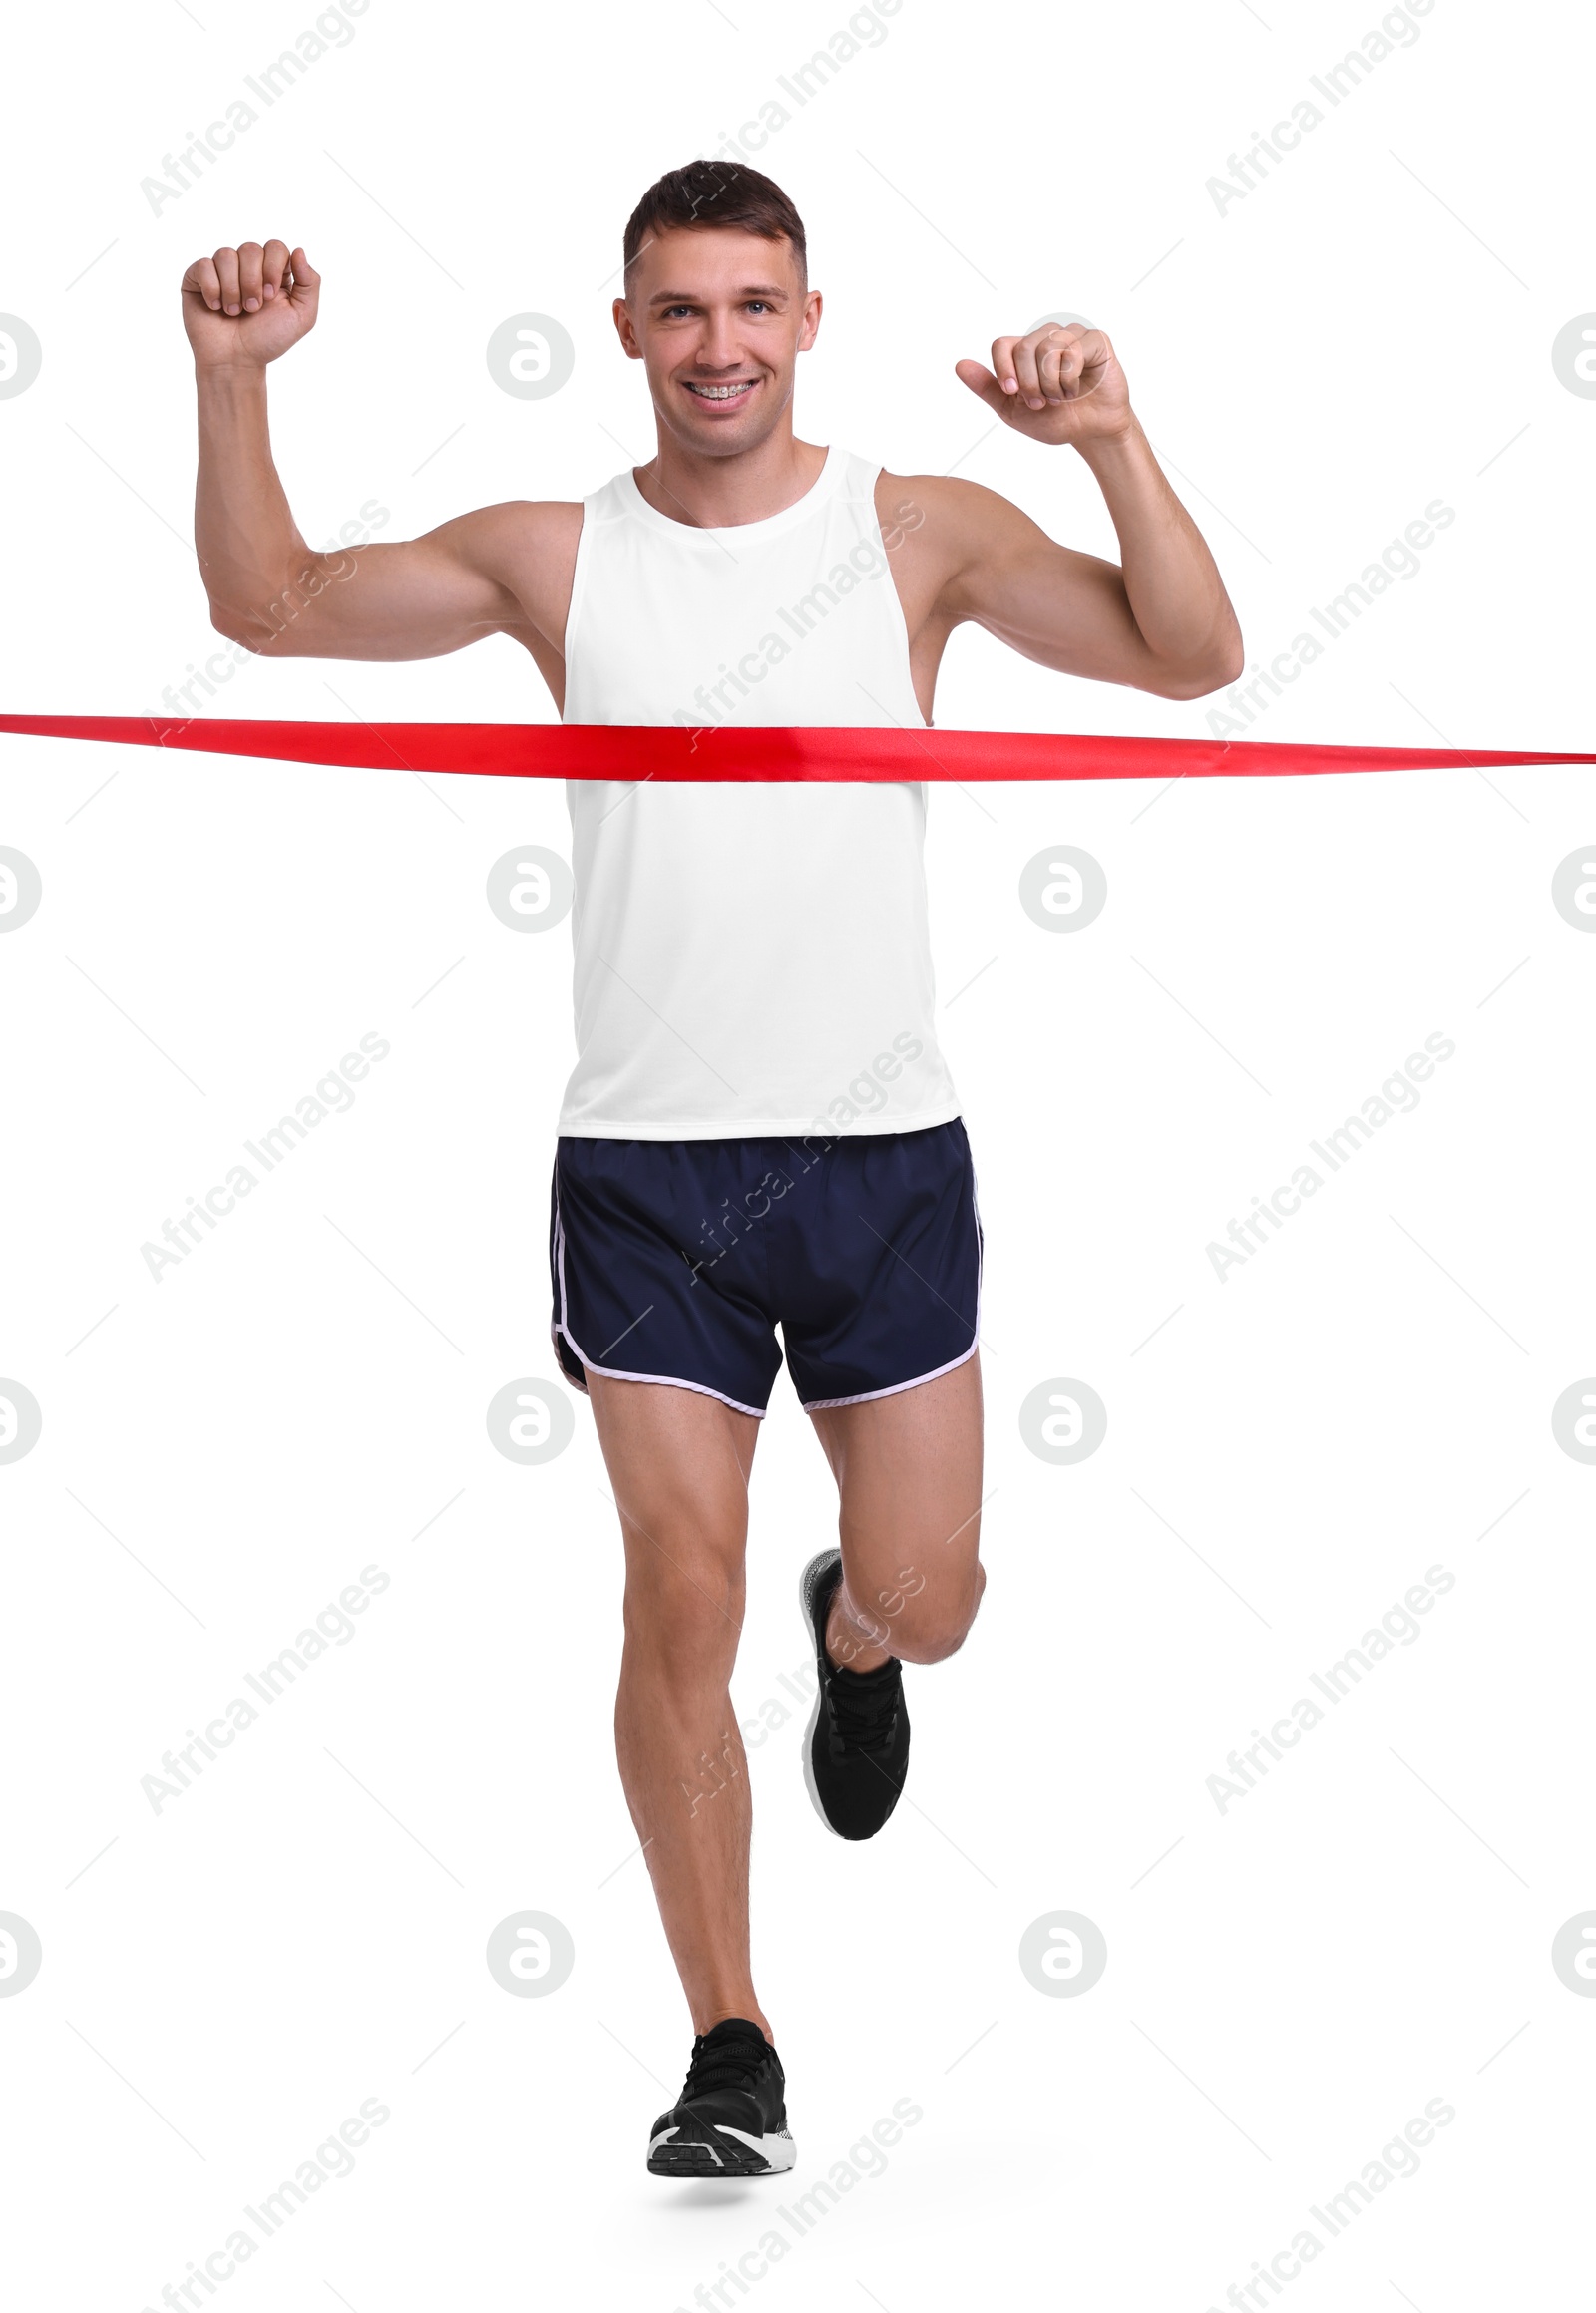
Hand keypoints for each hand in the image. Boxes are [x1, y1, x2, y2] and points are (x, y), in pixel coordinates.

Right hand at [181, 241, 319, 372]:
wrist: (236, 361)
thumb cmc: (267, 340)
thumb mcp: (302, 317)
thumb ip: (310, 283)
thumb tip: (299, 250)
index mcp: (272, 271)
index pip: (275, 247)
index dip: (273, 267)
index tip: (271, 296)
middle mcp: (246, 267)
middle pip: (251, 249)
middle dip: (253, 282)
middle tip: (253, 309)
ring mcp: (221, 270)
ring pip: (226, 255)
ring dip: (233, 289)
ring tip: (234, 313)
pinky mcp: (198, 277)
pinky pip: (204, 266)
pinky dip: (213, 290)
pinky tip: (215, 308)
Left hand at [955, 324, 1132, 447]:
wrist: (1090, 432)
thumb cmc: (1055, 419)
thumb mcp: (1013, 410)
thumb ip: (988, 388)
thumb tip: (959, 365)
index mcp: (1023, 351)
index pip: (1001, 345)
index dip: (1004, 370)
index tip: (1014, 393)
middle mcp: (1046, 337)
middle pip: (1023, 347)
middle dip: (1031, 383)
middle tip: (1043, 402)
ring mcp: (1071, 335)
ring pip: (1048, 348)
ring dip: (1052, 383)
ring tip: (1061, 396)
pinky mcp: (1095, 340)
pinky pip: (1074, 351)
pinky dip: (1071, 378)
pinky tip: (1078, 388)